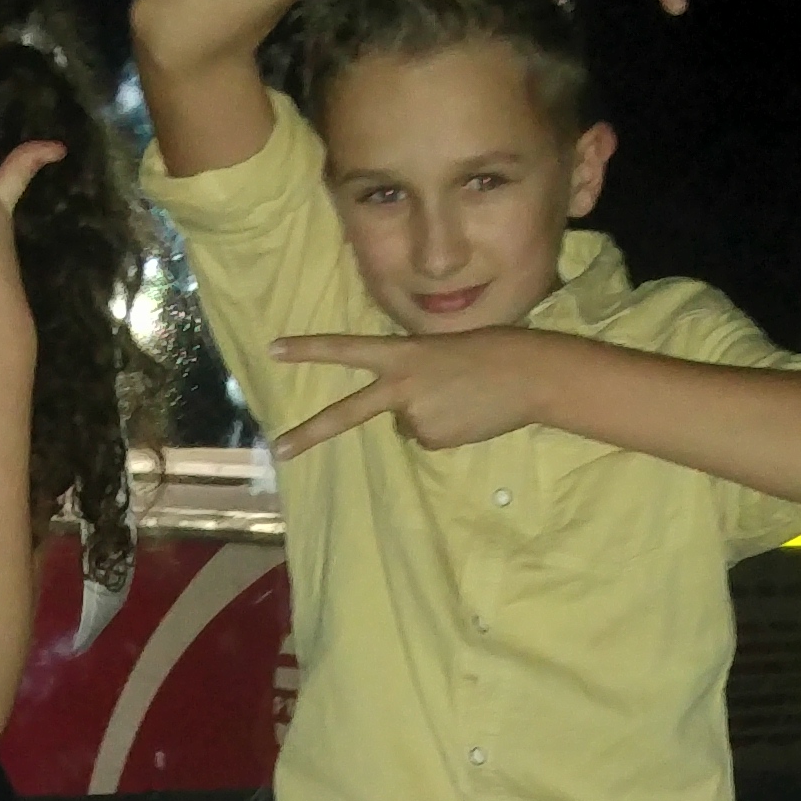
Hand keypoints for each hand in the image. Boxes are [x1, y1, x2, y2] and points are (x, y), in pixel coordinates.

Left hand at [266, 329, 572, 455]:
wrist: (527, 375)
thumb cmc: (489, 352)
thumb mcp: (439, 351)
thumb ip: (412, 376)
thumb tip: (405, 417)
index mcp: (401, 353)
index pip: (347, 349)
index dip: (309, 349)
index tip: (272, 350)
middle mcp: (401, 386)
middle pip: (347, 413)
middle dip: (309, 434)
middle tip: (277, 451)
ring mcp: (416, 416)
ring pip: (407, 424)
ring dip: (429, 414)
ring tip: (462, 397)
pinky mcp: (434, 440)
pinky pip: (429, 437)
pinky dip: (445, 428)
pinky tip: (468, 414)